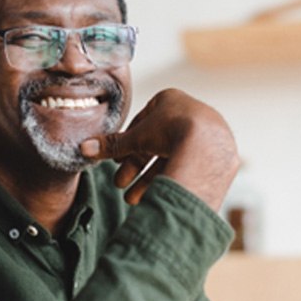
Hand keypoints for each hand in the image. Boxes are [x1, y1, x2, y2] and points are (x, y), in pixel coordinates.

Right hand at [81, 88, 238, 211]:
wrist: (209, 146)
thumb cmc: (171, 131)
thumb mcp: (136, 138)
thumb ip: (112, 145)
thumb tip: (83, 148)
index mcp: (171, 100)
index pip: (143, 124)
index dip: (128, 145)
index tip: (118, 161)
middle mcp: (191, 114)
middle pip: (156, 144)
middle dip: (136, 167)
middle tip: (120, 184)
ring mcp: (206, 134)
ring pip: (171, 159)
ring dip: (150, 180)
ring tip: (134, 200)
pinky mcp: (217, 155)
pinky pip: (189, 167)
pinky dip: (171, 181)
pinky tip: (157, 196)